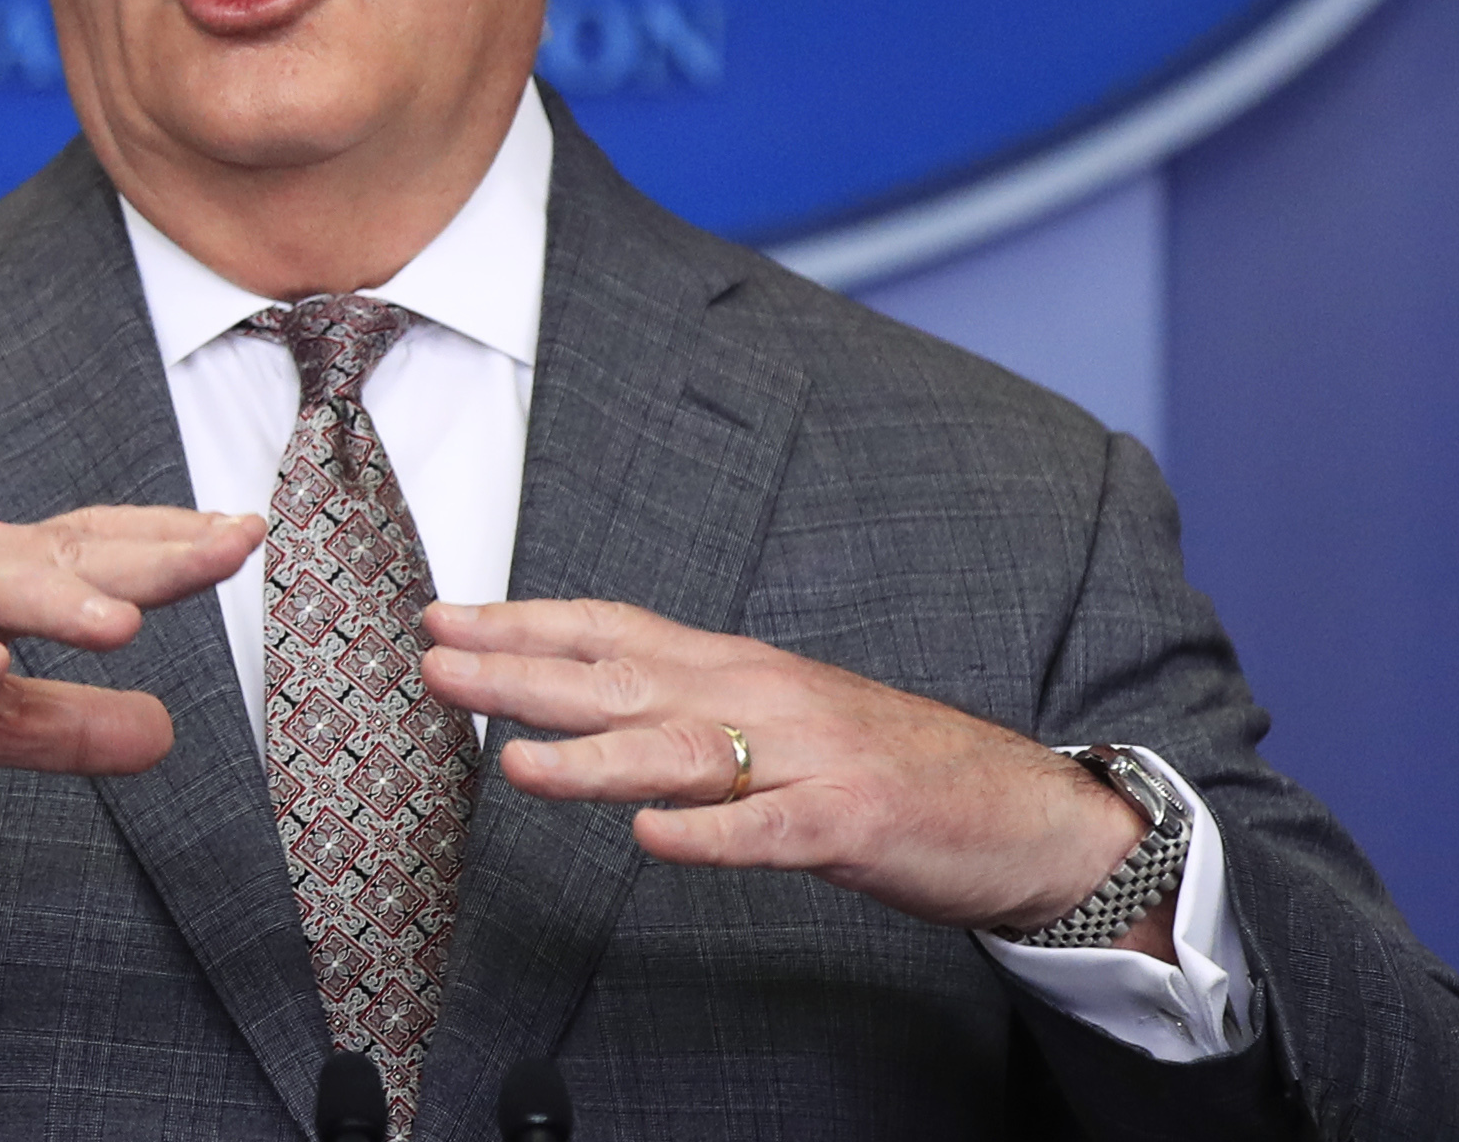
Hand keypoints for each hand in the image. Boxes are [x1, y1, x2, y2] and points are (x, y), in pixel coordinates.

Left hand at [421, 599, 1171, 955]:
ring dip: (593, 756)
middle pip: (623, 679)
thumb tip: (582, 698)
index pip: (612, 629)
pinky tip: (651, 839)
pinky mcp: (854, 821)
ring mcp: (808, 757)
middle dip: (521, 672)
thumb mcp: (773, 719)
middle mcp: (762, 698)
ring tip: (512, 761)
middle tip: (435, 664)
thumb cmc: (884, 766)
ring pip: (682, 752)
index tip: (442, 618)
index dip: (524, 623)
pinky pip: (770, 831)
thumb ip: (687, 707)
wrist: (1022, 808)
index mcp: (736, 670)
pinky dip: (709, 836)